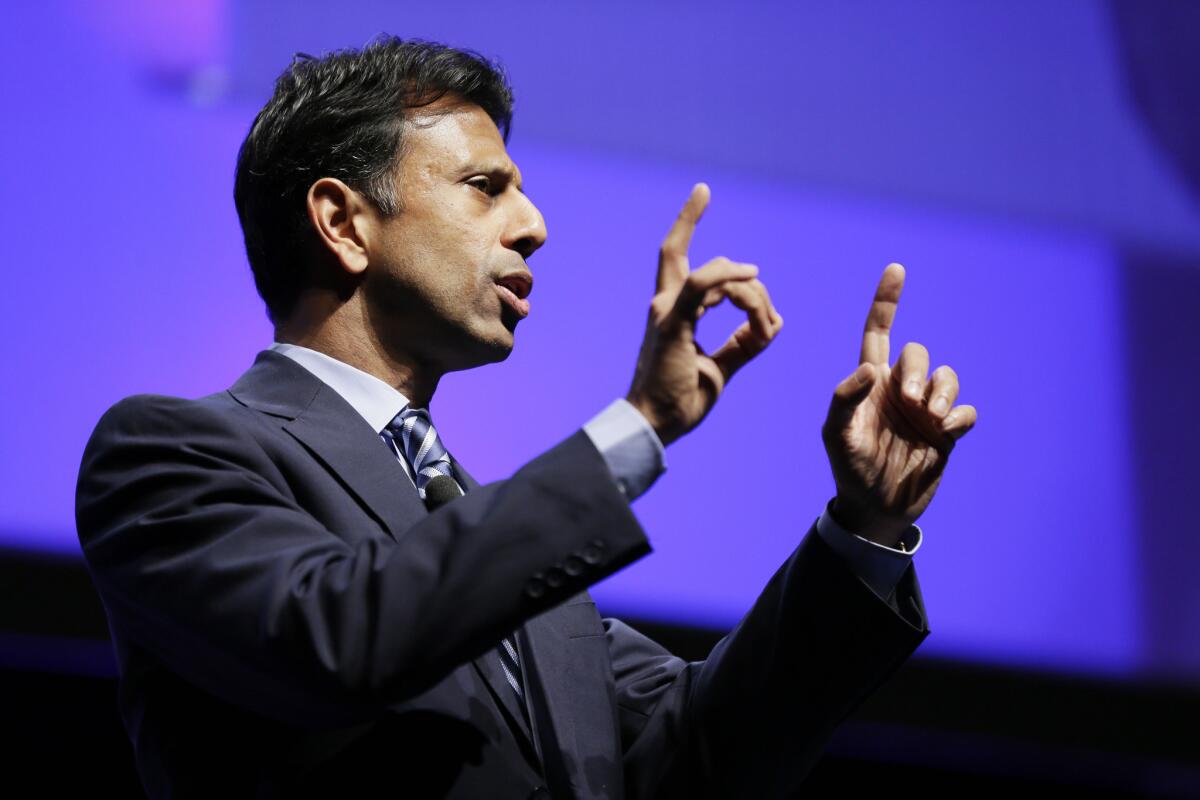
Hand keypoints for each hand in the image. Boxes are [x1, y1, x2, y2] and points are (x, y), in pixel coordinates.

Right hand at [626, 183, 783, 445]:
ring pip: (715, 274)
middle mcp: (665, 304)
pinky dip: (730, 281)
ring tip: (763, 331)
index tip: (703, 191)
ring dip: (751, 296)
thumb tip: (772, 324)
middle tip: (764, 324)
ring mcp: (666, 311)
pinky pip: (702, 286)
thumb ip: (743, 344)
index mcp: (674, 312)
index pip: (678, 254)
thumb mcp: (720, 369)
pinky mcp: (672, 323)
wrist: (656, 426)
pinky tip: (754, 287)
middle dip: (745, 280)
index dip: (688, 220)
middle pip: (705, 263)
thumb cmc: (680, 401)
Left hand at [822, 263, 976, 546]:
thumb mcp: (837, 435)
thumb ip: (846, 399)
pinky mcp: (947, 433)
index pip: (878, 333)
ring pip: (945, 376)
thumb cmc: (849, 467)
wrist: (875, 507)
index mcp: (870, 383)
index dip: (886, 302)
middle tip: (907, 400)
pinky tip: (946, 432)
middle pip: (917, 352)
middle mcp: (899, 389)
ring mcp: (924, 410)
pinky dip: (959, 416)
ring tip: (930, 415)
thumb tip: (872, 371)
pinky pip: (966, 411)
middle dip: (916, 369)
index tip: (896, 270)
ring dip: (941, 391)